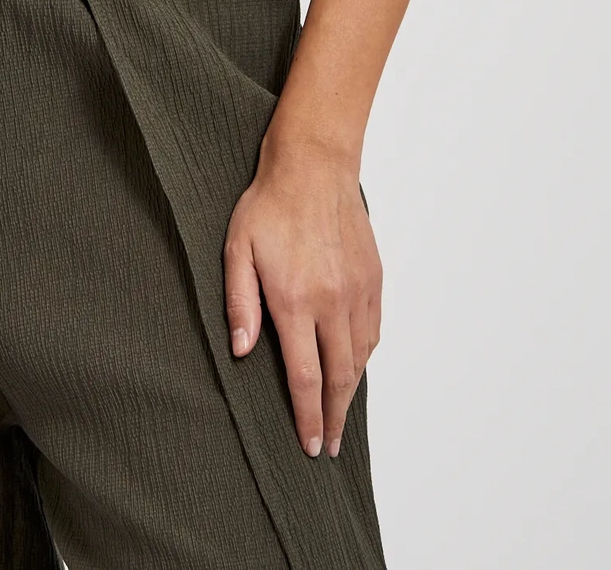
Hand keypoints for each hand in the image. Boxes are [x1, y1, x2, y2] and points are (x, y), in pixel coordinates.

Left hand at [223, 139, 380, 458]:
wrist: (314, 165)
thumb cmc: (269, 204)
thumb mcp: (237, 250)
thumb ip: (241, 303)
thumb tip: (241, 352)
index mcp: (296, 300)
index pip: (305, 376)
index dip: (308, 416)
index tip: (311, 445)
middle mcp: (333, 302)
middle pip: (339, 377)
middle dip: (334, 417)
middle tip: (331, 445)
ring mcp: (358, 290)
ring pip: (360, 357)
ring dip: (352, 392)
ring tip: (341, 414)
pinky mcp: (373, 277)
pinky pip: (373, 330)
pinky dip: (365, 356)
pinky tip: (355, 366)